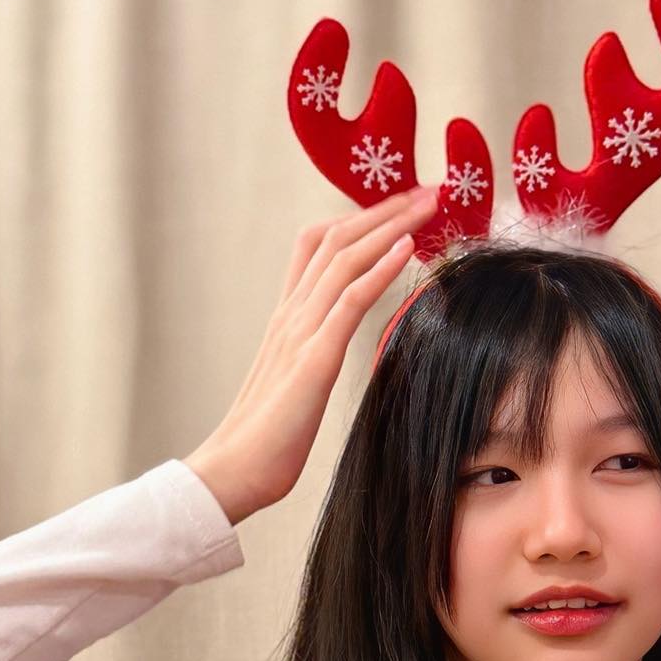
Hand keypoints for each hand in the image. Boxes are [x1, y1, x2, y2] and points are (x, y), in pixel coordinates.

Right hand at [185, 184, 438, 523]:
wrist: (233, 471)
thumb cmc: (265, 441)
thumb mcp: (294, 385)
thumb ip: (312, 356)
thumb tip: (334, 351)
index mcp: (286, 319)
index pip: (318, 247)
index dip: (359, 220)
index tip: (399, 207)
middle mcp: (290, 315)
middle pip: (335, 239)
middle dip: (383, 209)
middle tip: (427, 189)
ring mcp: (299, 333)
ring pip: (344, 258)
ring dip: (390, 225)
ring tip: (427, 203)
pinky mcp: (312, 359)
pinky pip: (349, 301)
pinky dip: (380, 268)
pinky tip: (408, 248)